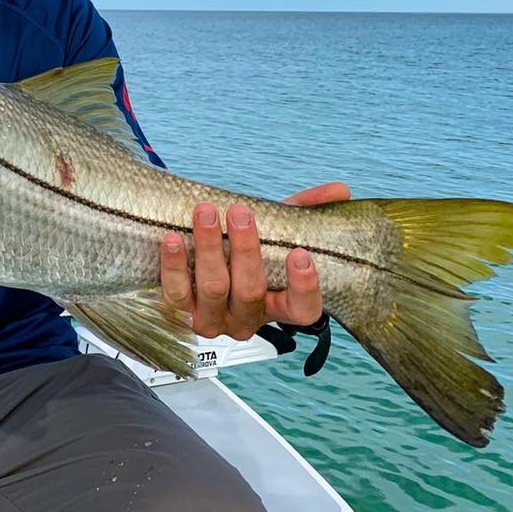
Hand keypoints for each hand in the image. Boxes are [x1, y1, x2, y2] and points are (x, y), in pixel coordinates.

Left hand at [160, 182, 349, 338]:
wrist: (194, 261)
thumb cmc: (241, 250)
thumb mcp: (275, 232)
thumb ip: (305, 212)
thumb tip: (339, 191)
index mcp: (277, 305)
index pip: (302, 310)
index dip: (304, 287)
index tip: (300, 253)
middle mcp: (246, 318)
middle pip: (250, 291)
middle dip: (245, 249)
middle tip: (240, 212)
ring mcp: (212, 319)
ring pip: (213, 288)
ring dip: (209, 248)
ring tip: (205, 213)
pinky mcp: (180, 312)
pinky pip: (176, 293)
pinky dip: (174, 265)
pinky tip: (173, 240)